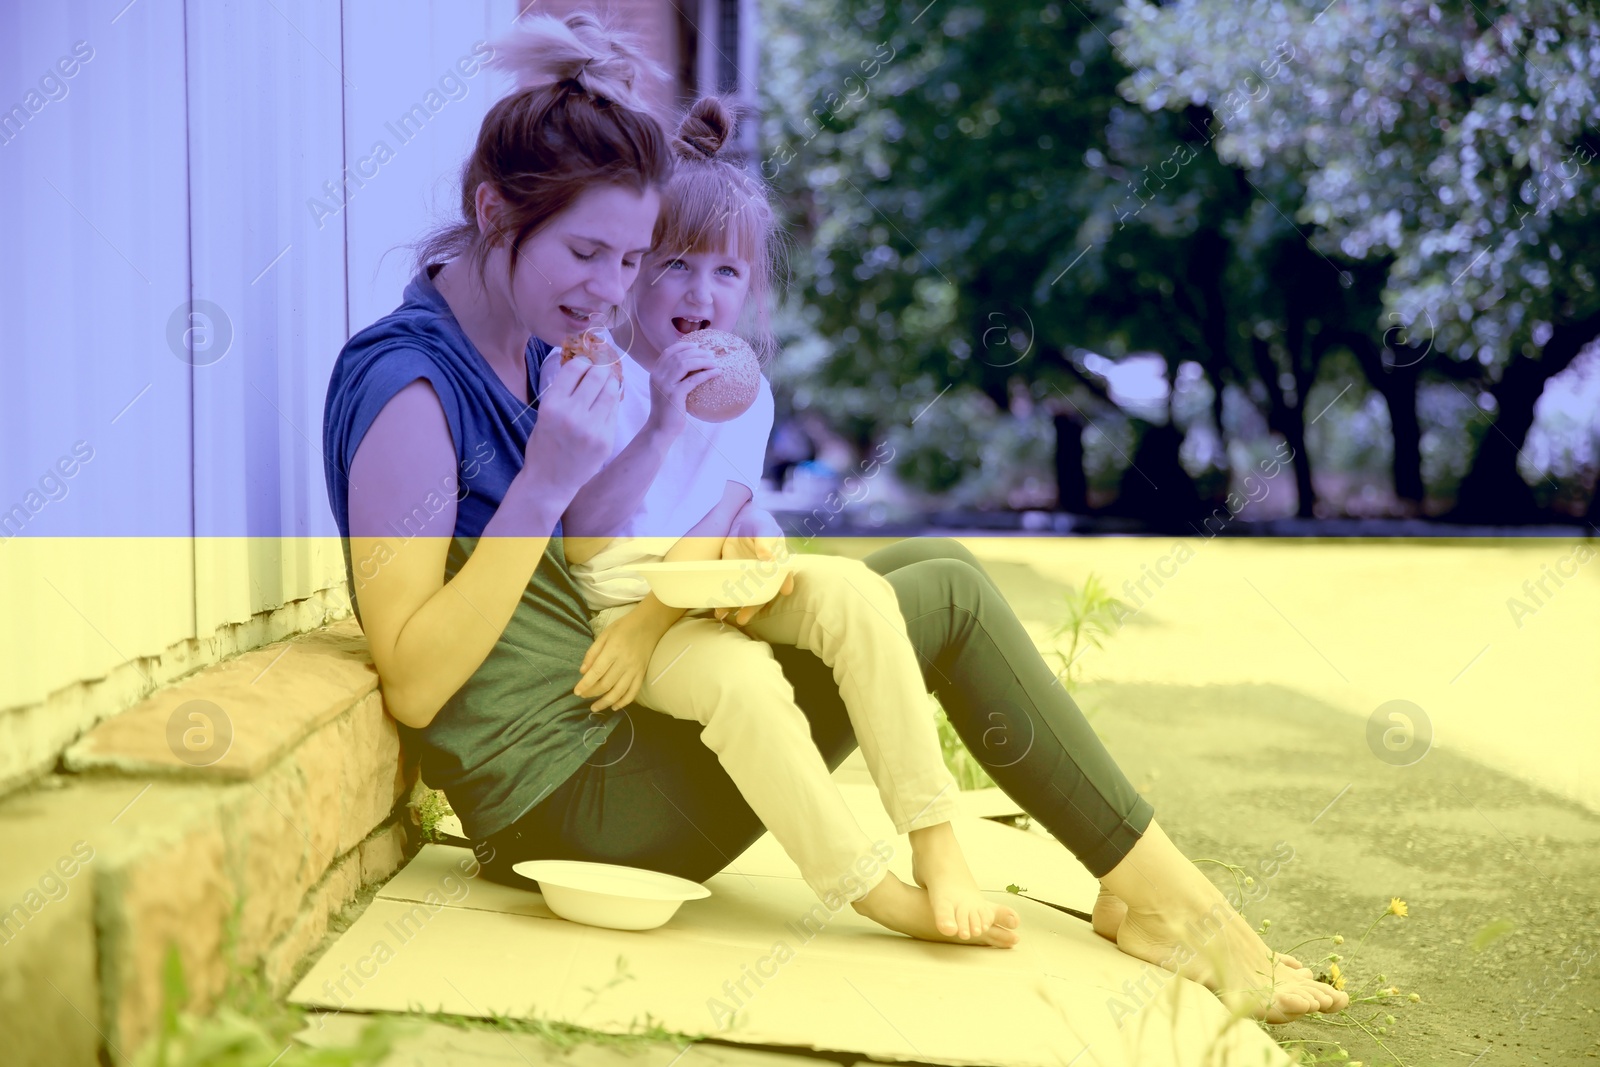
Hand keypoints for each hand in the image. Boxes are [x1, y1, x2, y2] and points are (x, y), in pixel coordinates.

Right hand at [523, 353, 620, 499]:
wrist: (549, 482)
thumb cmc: (544, 445)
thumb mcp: (545, 414)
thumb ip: (563, 392)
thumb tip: (584, 367)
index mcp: (552, 405)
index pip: (575, 368)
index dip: (583, 361)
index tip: (586, 362)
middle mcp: (572, 414)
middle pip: (597, 376)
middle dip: (601, 369)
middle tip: (601, 369)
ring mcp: (592, 429)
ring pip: (611, 392)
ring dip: (610, 383)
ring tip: (607, 383)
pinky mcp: (606, 440)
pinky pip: (614, 412)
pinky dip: (612, 403)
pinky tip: (607, 403)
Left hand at [574, 610, 660, 712]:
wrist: (649, 625)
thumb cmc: (623, 627)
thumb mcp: (604, 634)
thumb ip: (593, 653)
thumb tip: (583, 672)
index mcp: (613, 650)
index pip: (596, 672)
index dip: (585, 684)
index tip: (576, 692)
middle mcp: (624, 662)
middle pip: (606, 684)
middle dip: (592, 693)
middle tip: (583, 696)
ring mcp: (635, 670)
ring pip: (619, 692)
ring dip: (605, 702)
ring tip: (595, 707)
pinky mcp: (642, 674)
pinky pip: (633, 692)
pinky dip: (623, 702)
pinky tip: (614, 707)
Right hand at [643, 340, 722, 435]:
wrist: (660, 429)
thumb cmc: (668, 410)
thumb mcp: (667, 390)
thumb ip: (673, 377)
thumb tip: (692, 366)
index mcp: (655, 373)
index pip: (669, 352)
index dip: (683, 346)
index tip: (697, 346)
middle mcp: (658, 376)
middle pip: (679, 356)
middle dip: (696, 352)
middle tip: (710, 354)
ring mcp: (665, 385)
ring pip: (685, 364)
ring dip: (702, 361)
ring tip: (714, 362)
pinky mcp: (674, 395)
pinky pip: (693, 380)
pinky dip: (706, 374)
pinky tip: (716, 372)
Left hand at [714, 507, 795, 625]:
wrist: (738, 521)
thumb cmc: (757, 524)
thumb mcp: (762, 528)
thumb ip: (765, 541)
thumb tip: (768, 557)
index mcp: (776, 562)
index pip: (782, 576)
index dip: (783, 584)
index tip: (782, 592)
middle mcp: (763, 574)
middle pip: (761, 593)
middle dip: (752, 607)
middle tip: (743, 618)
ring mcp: (747, 576)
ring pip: (744, 595)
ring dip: (735, 606)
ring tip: (723, 615)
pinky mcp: (732, 574)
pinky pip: (730, 589)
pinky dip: (723, 599)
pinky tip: (716, 607)